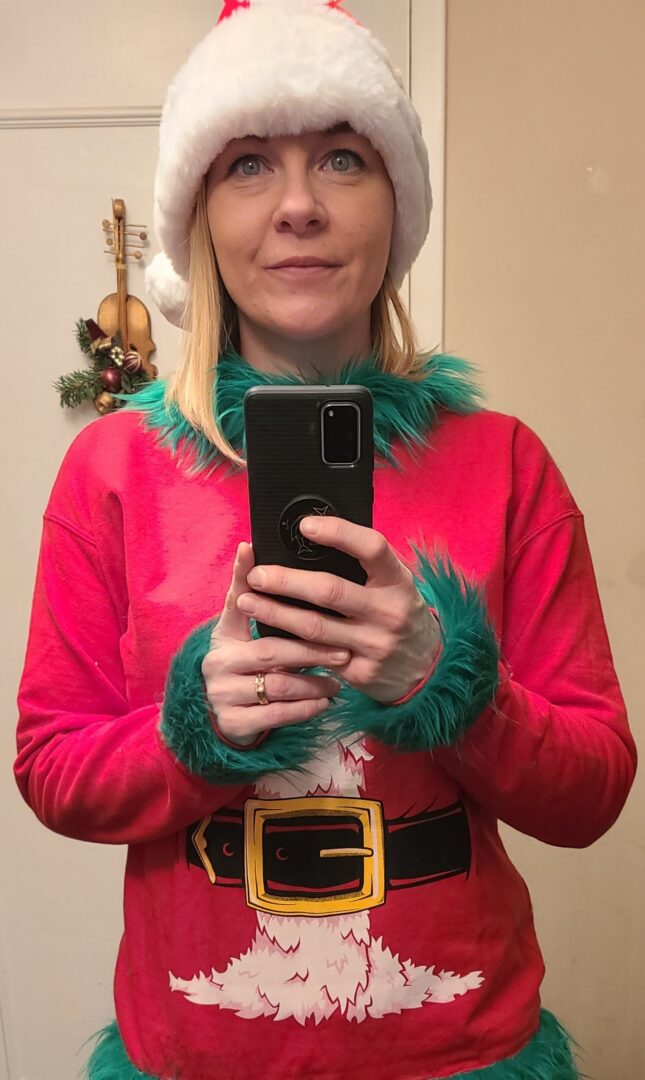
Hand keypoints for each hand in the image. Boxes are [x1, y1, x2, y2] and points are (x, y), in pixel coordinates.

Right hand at [201, 543, 348, 745]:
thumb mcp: (240, 632)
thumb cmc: (243, 666)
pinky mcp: (234, 725)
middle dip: (310, 650)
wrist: (222, 718)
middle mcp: (216, 665)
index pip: (238, 605)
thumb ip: (248, 594)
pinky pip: (278, 716)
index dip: (249, 582)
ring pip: (278, 686)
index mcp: (222, 637)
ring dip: (313, 683)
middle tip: (342, 650)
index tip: (269, 568)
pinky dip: (305, 709)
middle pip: (271, 651)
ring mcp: (222, 696)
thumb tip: (250, 545)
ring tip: (339, 680)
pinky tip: (324, 702)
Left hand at [237, 517, 440, 702]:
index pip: (371, 548)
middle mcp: (389, 612)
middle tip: (256, 574)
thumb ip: (366, 565)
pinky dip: (287, 643)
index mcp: (398, 581)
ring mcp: (374, 645)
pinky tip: (265, 633)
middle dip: (286, 581)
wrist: (427, 668)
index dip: (338, 533)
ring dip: (275, 613)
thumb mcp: (395, 584)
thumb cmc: (399, 612)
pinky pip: (315, 655)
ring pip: (314, 628)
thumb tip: (315, 535)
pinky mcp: (360, 672)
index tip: (304, 525)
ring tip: (246, 600)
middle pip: (330, 591)